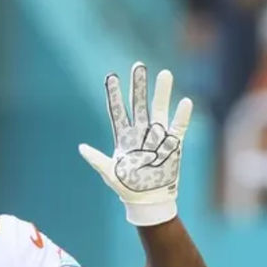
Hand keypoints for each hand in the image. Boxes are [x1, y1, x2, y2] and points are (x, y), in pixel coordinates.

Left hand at [79, 63, 193, 225]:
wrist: (148, 201)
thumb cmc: (127, 187)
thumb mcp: (110, 173)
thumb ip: (97, 160)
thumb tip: (81, 148)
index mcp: (124, 137)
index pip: (118, 111)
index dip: (114, 95)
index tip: (111, 77)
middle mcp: (140, 132)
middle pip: (139, 104)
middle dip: (139, 86)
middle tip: (139, 66)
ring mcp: (157, 136)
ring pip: (159, 109)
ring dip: (162, 93)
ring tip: (164, 73)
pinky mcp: (173, 145)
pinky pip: (179, 127)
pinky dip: (182, 116)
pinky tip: (185, 102)